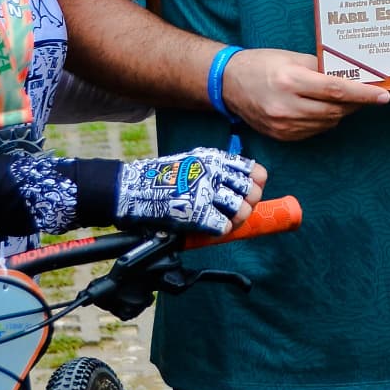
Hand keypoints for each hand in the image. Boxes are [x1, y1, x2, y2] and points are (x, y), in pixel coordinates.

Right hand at [114, 147, 267, 236]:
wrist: (134, 188)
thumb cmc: (163, 177)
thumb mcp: (195, 160)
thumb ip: (218, 168)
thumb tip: (242, 183)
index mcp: (216, 158)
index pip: (254, 171)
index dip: (256, 185)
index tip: (248, 193)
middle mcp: (214, 172)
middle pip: (252, 192)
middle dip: (248, 205)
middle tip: (235, 212)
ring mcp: (206, 192)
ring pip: (242, 211)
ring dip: (235, 221)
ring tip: (223, 222)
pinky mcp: (197, 212)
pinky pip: (223, 227)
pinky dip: (219, 231)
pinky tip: (209, 229)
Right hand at [219, 47, 388, 140]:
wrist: (227, 84)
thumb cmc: (261, 64)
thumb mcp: (292, 58)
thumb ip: (322, 67)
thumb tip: (352, 74)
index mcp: (290, 81)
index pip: (336, 90)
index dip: (363, 94)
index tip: (383, 95)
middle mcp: (287, 106)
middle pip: (335, 109)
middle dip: (357, 103)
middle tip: (370, 94)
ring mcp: (283, 125)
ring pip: (328, 122)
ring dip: (342, 111)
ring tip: (349, 99)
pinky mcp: (282, 136)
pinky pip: (315, 130)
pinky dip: (326, 120)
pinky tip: (326, 108)